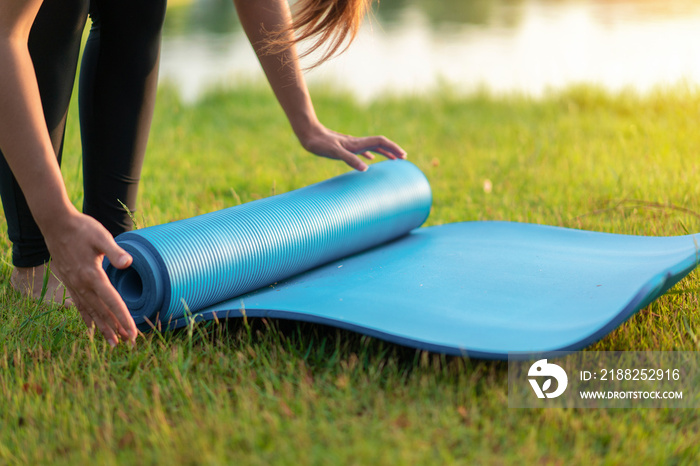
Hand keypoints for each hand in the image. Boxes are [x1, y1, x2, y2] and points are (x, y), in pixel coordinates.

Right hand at [43, 210, 136, 346]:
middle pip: (102, 311)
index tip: (133, 332)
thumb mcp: (101, 237)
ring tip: (113, 342)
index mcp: (93, 275)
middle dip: (116, 328)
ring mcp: (74, 285)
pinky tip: (91, 328)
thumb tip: (127, 263)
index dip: (123, 317)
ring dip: (103, 327)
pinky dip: (87, 317)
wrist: (56, 224)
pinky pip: (79, 305)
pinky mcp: (69, 282)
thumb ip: (115, 252)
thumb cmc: (82, 229)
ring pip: (91, 312)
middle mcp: (82, 284)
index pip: (112, 301)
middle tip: (130, 342)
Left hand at [298, 124, 406, 170]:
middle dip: (392, 150)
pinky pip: (362, 151)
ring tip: (392, 160)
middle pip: (379, 144)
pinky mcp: (344, 147)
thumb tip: (366, 169)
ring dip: (383, 152)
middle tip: (403, 159)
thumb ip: (350, 160)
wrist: (308, 134)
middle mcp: (356, 143)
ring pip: (372, 147)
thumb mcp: (335, 153)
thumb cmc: (320, 143)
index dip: (392, 148)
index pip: (380, 142)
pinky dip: (370, 155)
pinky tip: (369, 160)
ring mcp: (351, 144)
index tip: (403, 156)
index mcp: (357, 143)